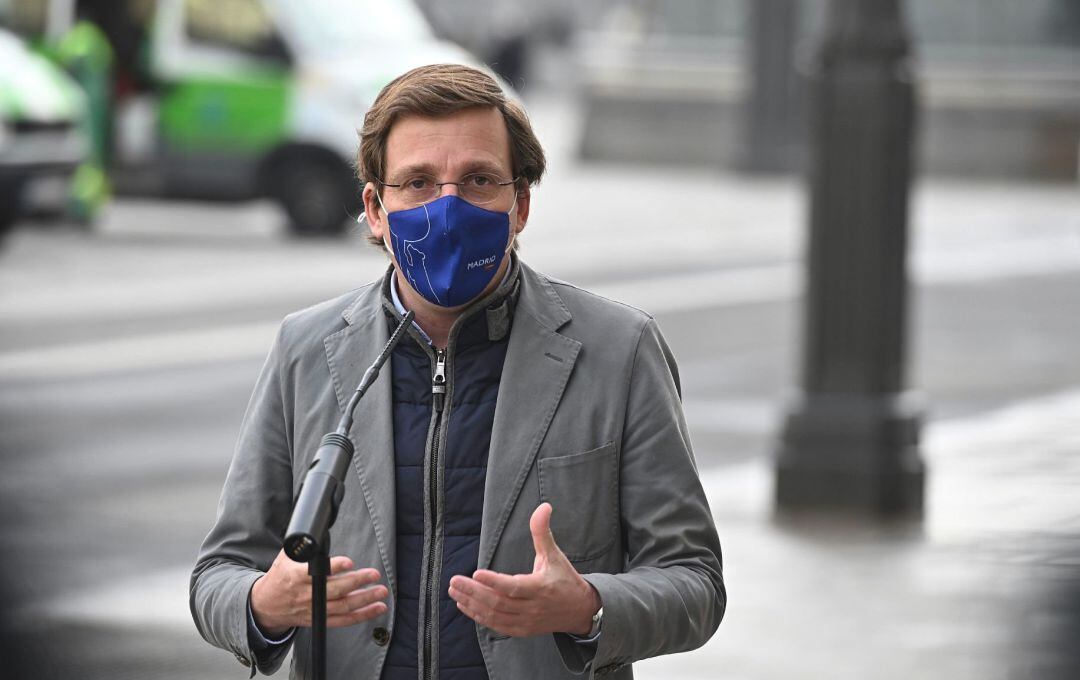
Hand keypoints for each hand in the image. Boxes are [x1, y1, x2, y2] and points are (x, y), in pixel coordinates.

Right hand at [250, 549, 388, 636]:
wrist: (266, 605)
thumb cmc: (280, 577)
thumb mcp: (286, 557)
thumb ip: (303, 546)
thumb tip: (317, 530)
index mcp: (296, 576)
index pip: (315, 572)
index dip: (333, 567)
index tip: (349, 562)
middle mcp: (306, 595)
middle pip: (335, 590)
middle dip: (357, 582)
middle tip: (373, 574)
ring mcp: (314, 610)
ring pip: (342, 607)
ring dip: (364, 599)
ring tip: (381, 591)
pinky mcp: (319, 620)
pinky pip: (343, 620)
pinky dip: (362, 615)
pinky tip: (376, 608)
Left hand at [448, 503, 600, 637]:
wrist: (580, 610)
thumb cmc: (564, 579)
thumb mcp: (554, 554)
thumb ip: (542, 531)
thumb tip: (543, 506)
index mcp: (540, 587)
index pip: (513, 586)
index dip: (494, 581)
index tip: (476, 572)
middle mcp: (532, 607)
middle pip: (498, 602)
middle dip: (474, 592)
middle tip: (454, 581)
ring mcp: (526, 621)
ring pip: (495, 615)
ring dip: (472, 604)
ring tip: (454, 591)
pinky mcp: (522, 630)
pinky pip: (497, 625)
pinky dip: (479, 617)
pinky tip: (465, 605)